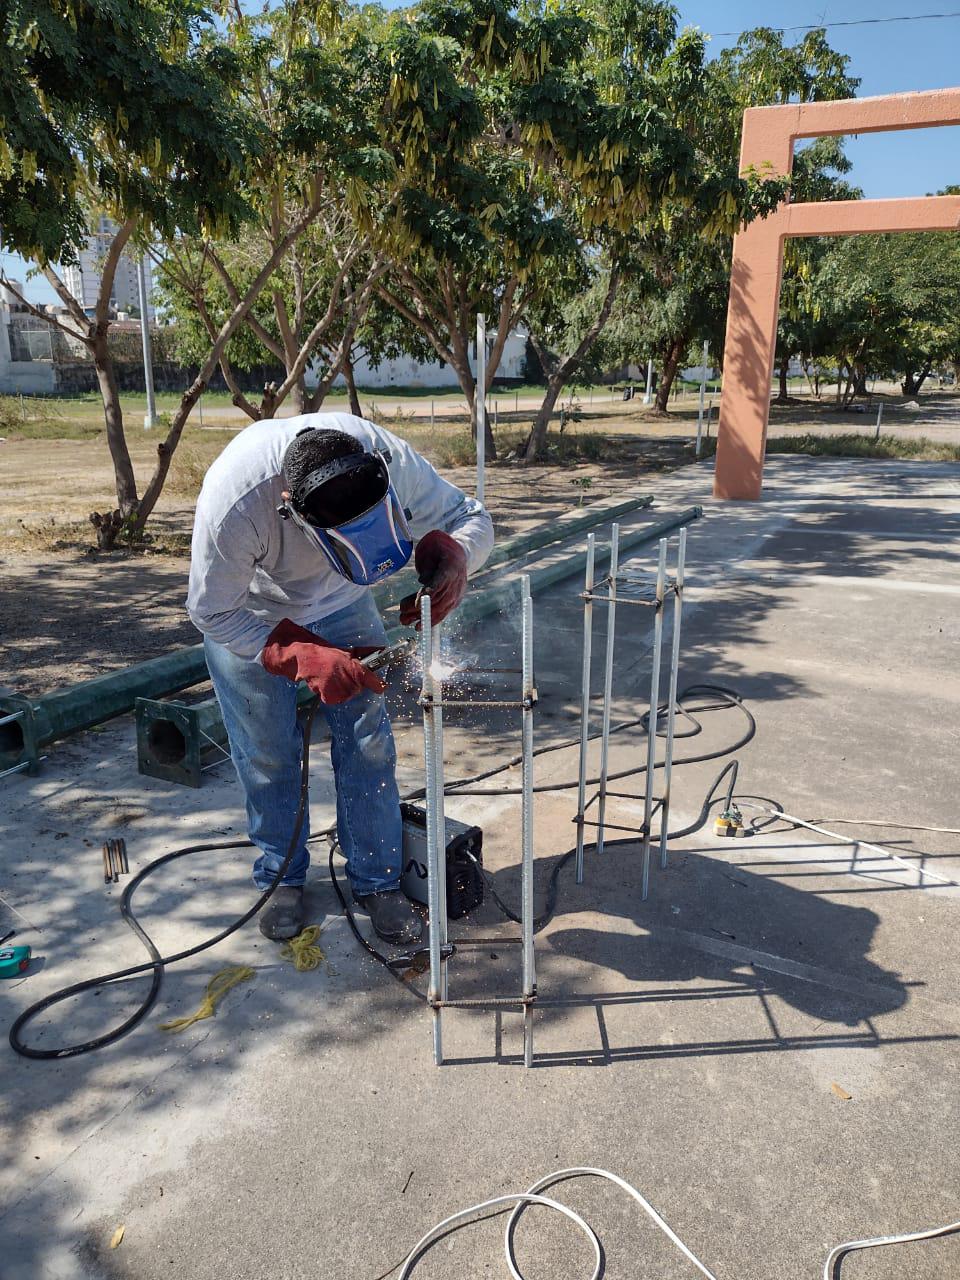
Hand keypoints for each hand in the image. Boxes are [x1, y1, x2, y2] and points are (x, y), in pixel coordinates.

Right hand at [261, 619, 385, 703]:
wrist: (306, 659)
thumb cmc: (328, 654)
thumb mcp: (349, 651)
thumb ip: (368, 652)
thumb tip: (383, 649)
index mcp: (355, 669)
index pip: (373, 681)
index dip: (378, 685)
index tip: (382, 686)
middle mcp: (349, 681)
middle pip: (359, 689)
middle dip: (354, 682)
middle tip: (343, 673)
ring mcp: (339, 691)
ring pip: (348, 695)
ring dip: (343, 689)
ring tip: (333, 677)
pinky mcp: (329, 698)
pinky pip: (337, 699)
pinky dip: (333, 694)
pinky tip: (327, 684)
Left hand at [399, 530, 467, 627]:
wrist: (459, 555)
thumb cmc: (439, 549)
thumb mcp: (431, 549)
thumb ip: (428, 564)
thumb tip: (422, 581)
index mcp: (452, 566)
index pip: (441, 581)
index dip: (430, 592)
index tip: (417, 602)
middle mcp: (457, 582)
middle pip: (439, 598)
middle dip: (420, 608)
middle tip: (402, 613)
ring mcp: (457, 593)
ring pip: (441, 609)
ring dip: (422, 617)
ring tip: (404, 621)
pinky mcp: (455, 601)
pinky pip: (443, 612)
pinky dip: (431, 620)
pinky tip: (418, 626)